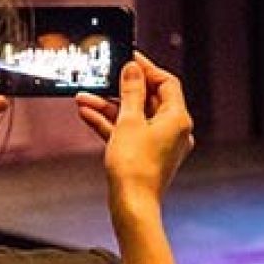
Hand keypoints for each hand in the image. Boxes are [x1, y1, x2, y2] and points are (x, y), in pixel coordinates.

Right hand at [75, 53, 194, 209]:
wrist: (131, 204)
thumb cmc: (135, 167)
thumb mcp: (129, 120)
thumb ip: (131, 92)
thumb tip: (133, 69)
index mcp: (178, 119)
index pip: (167, 83)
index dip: (147, 69)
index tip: (129, 59)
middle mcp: (174, 130)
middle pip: (149, 99)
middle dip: (120, 89)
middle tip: (103, 77)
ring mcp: (160, 144)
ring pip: (135, 116)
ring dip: (109, 106)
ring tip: (85, 97)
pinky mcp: (146, 155)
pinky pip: (129, 132)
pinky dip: (111, 123)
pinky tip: (88, 114)